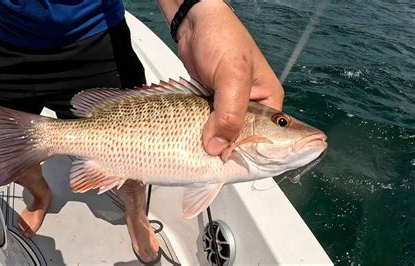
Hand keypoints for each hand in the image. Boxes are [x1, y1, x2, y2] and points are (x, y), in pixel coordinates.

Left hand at [176, 1, 283, 156]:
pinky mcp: (211, 105)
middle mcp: (251, 107)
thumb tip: (219, 148)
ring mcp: (229, 107)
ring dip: (209, 141)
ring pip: (222, 135)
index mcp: (268, 101)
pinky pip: (208, 126)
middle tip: (207, 158)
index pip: (265, 139)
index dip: (246, 153)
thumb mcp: (232, 76)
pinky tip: (189, 138)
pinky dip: (199, 131)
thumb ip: (229, 114)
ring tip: (195, 150)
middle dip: (225, 149)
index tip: (225, 161)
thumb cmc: (222, 38)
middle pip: (241, 141)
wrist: (194, 22)